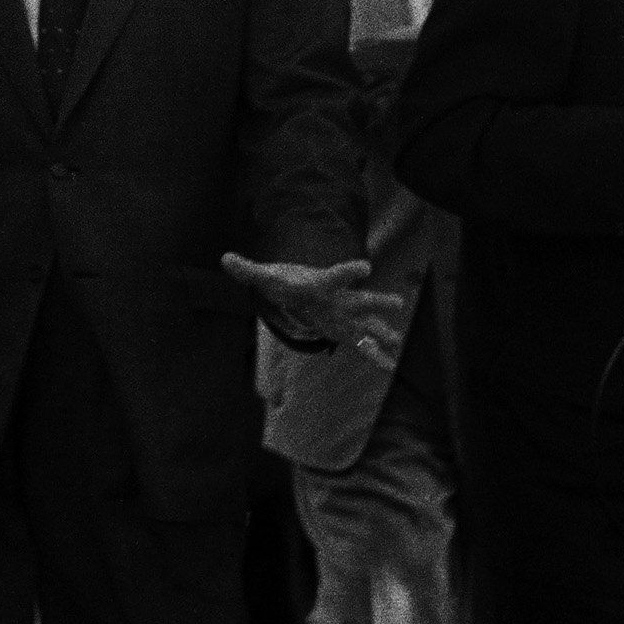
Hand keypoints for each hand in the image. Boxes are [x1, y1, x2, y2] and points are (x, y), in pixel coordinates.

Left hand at [221, 254, 403, 361]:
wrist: (299, 288)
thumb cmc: (285, 282)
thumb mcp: (266, 276)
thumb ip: (247, 270)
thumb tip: (224, 258)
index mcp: (320, 284)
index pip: (335, 276)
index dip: (349, 271)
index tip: (366, 266)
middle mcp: (336, 300)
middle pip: (359, 299)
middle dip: (377, 301)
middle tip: (398, 302)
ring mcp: (343, 316)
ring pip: (367, 322)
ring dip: (382, 330)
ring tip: (399, 340)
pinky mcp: (344, 331)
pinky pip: (363, 345)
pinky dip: (376, 356)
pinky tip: (390, 366)